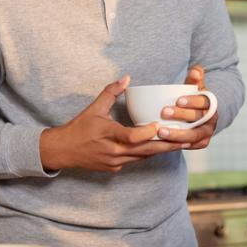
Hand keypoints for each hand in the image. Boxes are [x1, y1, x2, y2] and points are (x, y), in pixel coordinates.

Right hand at [40, 76, 189, 171]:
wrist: (62, 151)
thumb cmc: (79, 127)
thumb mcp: (93, 108)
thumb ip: (111, 92)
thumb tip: (127, 78)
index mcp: (107, 134)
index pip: (131, 137)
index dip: (147, 133)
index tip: (160, 125)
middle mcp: (112, 151)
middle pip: (144, 150)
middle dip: (165, 145)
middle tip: (184, 139)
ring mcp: (114, 162)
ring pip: (142, 157)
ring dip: (160, 151)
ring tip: (179, 144)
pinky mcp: (114, 168)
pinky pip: (135, 161)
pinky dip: (148, 154)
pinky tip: (161, 148)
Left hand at [157, 65, 216, 149]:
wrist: (201, 116)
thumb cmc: (193, 99)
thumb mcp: (195, 87)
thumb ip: (195, 78)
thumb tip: (196, 70)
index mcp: (210, 103)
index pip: (204, 102)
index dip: (192, 101)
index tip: (178, 100)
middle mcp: (211, 119)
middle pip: (198, 118)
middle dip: (181, 115)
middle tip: (164, 112)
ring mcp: (207, 132)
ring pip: (194, 135)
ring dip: (177, 134)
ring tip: (161, 131)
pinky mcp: (202, 143)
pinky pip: (191, 146)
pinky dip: (179, 145)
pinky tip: (165, 143)